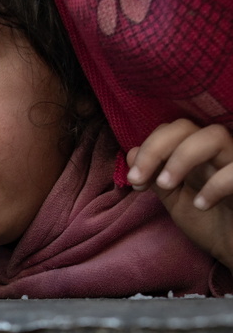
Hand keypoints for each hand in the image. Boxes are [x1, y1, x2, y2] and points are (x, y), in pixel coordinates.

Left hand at [127, 119, 232, 269]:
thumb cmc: (210, 223)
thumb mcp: (175, 199)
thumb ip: (154, 176)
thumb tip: (131, 152)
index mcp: (196, 153)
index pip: (168, 130)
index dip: (146, 149)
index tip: (134, 180)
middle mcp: (217, 151)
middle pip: (184, 126)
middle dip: (155, 148)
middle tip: (138, 179)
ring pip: (215, 135)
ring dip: (182, 157)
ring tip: (165, 185)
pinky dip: (216, 184)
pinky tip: (201, 205)